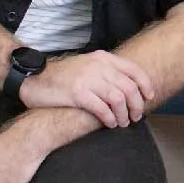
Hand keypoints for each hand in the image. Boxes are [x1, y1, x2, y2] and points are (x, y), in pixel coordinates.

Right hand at [16, 50, 154, 128]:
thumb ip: (107, 72)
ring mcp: (88, 79)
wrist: (34, 78)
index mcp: (103, 58)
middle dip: (137, 104)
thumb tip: (128, 88)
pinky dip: (109, 118)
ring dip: (124, 114)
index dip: (146, 85)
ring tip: (123, 122)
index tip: (149, 97)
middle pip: (129, 87)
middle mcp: (98, 66)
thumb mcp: (88, 65)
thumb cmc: (63, 76)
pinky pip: (102, 108)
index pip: (134, 70)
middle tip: (136, 116)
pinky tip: (109, 124)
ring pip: (118, 99)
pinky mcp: (77, 94)